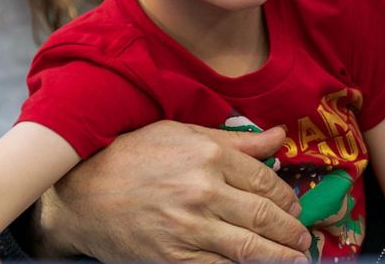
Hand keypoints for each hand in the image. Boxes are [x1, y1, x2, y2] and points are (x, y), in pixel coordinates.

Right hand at [29, 120, 310, 262]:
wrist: (81, 194)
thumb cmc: (133, 156)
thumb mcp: (184, 134)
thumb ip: (237, 140)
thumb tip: (280, 135)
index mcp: (209, 156)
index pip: (266, 182)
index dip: (289, 199)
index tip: (296, 209)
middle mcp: (203, 191)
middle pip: (264, 216)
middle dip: (291, 232)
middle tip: (304, 240)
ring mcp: (188, 228)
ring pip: (249, 248)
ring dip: (279, 257)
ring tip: (296, 260)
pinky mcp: (173, 258)